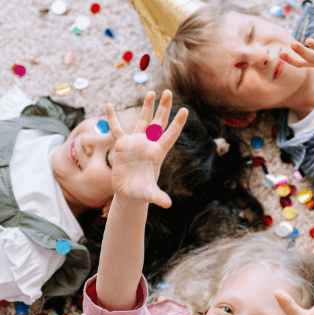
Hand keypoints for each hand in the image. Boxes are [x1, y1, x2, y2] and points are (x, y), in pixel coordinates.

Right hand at [106, 90, 187, 207]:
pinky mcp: (122, 145)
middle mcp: (149, 144)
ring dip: (146, 107)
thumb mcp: (149, 194)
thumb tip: (167, 205)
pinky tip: (109, 105)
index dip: (177, 124)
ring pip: (143, 121)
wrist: (129, 193)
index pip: (169, 135)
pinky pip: (117, 128)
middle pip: (158, 122)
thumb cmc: (141, 193)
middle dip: (164, 108)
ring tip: (151, 92)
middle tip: (168, 91)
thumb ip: (158, 197)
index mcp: (157, 153)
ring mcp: (136, 143)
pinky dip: (112, 118)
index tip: (185, 110)